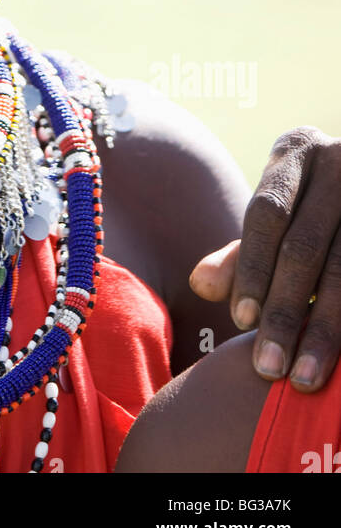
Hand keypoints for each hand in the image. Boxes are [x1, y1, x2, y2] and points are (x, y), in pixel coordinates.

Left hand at [189, 126, 340, 391]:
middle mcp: (338, 160)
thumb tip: (200, 285)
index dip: (253, 268)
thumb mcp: (277, 216)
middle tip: (267, 367)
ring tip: (303, 377)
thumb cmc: (312, 207)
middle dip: (284, 311)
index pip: (267, 214)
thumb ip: (242, 254)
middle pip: (305, 247)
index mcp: (296, 150)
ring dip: (324, 330)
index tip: (240, 320)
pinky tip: (338, 360)